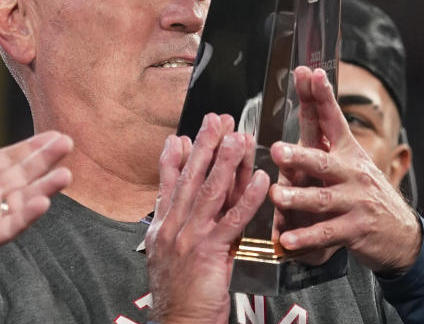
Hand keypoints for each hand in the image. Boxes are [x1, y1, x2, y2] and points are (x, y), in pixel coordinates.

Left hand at [0, 130, 71, 269]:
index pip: (12, 155)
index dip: (34, 144)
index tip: (55, 133)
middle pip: (24, 172)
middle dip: (46, 158)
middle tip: (66, 142)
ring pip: (24, 197)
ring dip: (45, 186)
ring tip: (65, 175)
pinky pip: (9, 227)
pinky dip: (26, 216)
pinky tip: (42, 202)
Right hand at [145, 114, 267, 323]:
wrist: (180, 323)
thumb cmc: (180, 293)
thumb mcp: (169, 253)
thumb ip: (177, 223)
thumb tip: (181, 199)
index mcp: (162, 226)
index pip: (168, 182)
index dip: (175, 156)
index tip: (182, 134)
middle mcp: (172, 226)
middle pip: (190, 178)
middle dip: (204, 146)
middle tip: (216, 119)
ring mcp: (189, 238)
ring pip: (210, 192)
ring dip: (226, 162)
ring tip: (238, 138)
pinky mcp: (210, 251)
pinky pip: (233, 219)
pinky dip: (249, 198)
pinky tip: (261, 180)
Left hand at [269, 67, 420, 273]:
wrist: (402, 234)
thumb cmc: (366, 194)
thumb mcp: (353, 163)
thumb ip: (327, 141)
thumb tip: (308, 103)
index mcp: (349, 152)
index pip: (333, 119)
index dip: (321, 96)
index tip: (310, 73)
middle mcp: (353, 173)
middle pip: (323, 161)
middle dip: (300, 156)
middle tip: (278, 150)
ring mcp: (355, 202)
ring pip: (323, 199)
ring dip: (298, 198)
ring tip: (276, 195)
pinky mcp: (355, 230)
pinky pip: (326, 234)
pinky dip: (306, 238)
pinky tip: (286, 240)